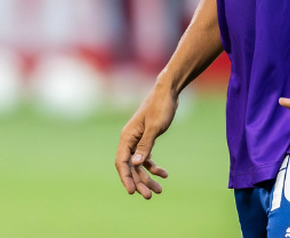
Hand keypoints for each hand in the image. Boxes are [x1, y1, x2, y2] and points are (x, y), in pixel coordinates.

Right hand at [114, 84, 175, 199]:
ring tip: (159, 190)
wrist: (168, 92)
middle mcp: (130, 140)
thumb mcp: (155, 127)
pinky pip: (146, 158)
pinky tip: (164, 174)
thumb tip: (136, 164)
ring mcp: (137, 140)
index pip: (122, 162)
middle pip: (131, 166)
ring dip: (147, 177)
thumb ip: (145, 145)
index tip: (132, 192)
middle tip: (149, 196)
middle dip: (139, 182)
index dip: (126, 178)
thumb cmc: (160, 107)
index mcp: (127, 136)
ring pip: (139, 165)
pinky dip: (154, 167)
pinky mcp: (146, 139)